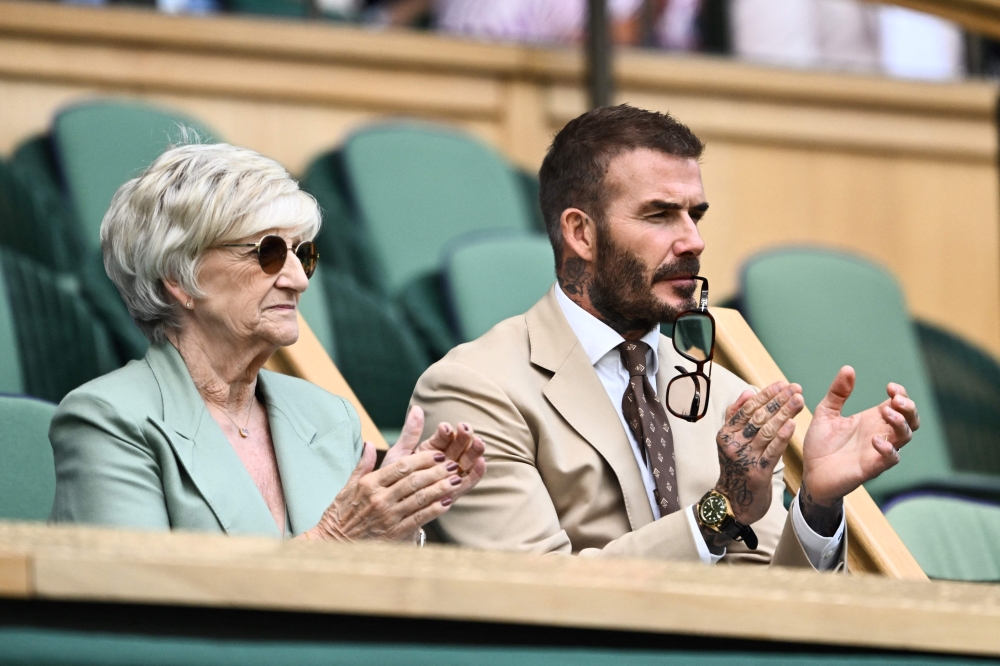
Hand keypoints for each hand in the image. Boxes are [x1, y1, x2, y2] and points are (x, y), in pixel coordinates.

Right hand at [304, 441, 461, 541]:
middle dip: (436, 471)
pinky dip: (434, 510)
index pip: (401, 466)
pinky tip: (447, 502)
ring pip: (420, 498)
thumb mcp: (347, 487)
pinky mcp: (394, 533)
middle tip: (453, 464)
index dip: (422, 459)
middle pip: (414, 480)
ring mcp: (388, 516)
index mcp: (370, 484)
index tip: (438, 454)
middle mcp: (380, 498)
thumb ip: (362, 465)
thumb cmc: (341, 515)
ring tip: (456, 480)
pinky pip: (418, 518)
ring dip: (440, 488)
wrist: (334, 545)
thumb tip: (369, 443)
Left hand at [382, 406, 485, 501]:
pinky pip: (469, 481)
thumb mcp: (399, 456)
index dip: (446, 432)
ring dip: (474, 451)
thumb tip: (417, 408)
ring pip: (467, 461)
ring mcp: (451, 476)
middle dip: (463, 437)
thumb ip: (410, 434)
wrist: (392, 509)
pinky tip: (482, 462)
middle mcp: (443, 461)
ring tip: (479, 441)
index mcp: (430, 450)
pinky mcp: (456, 492)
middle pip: (458, 447)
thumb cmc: (393, 482)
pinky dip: (477, 472)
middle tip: (465, 429)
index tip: (445, 427)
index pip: (443, 437)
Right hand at [715, 381, 803, 525]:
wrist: (733, 502)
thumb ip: (736, 416)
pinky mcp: (757, 472)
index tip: (782, 384)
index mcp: (725, 433)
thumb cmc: (736, 468)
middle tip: (796, 388)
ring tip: (799, 400)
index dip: (765, 394)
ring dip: (784, 413)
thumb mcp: (729, 442)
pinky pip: (772, 451)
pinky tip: (793, 424)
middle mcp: (732, 444)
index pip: (746, 408)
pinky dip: (782, 436)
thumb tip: (747, 392)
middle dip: (779, 400)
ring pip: (766, 431)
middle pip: (758, 417)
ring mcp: (744, 458)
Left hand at [800, 367, 918, 529]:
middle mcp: (880, 434)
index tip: (890, 387)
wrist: (810, 473)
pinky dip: (888, 449)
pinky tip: (876, 440)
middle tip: (895, 399)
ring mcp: (878, 451)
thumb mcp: (825, 413)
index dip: (901, 394)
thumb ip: (837, 393)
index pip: (899, 405)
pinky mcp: (871, 467)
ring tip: (886, 413)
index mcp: (871, 420)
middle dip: (909, 407)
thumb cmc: (821, 445)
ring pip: (905, 437)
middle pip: (911, 420)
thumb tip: (848, 368)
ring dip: (900, 423)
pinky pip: (891, 459)